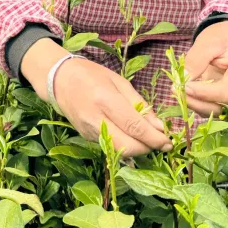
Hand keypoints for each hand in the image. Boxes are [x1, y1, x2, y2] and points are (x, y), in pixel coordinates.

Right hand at [21, 38, 170, 155]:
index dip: (154, 138)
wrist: (59, 80)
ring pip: (119, 151)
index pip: (135, 127)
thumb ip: (140, 105)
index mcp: (106, 100)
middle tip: (160, 143)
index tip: (168, 142)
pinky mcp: (87, 137)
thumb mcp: (119, 82)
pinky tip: (130, 135)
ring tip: (147, 139)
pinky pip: (111, 146)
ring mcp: (89, 131)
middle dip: (148, 148)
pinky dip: (125, 145)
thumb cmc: (91, 75)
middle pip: (128, 146)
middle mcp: (96, 119)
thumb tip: (159, 126)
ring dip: (137, 149)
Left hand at [184, 20, 227, 116]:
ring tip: (177, 90)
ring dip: (194, 104)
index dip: (203, 94)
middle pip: (221, 106)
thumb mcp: (209, 42)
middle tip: (175, 90)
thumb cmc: (223, 37)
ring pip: (215, 110)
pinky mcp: (227, 99)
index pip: (226, 93)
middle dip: (196, 102)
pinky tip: (184, 92)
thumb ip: (196, 60)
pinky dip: (197, 102)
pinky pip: (212, 106)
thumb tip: (182, 80)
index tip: (183, 87)